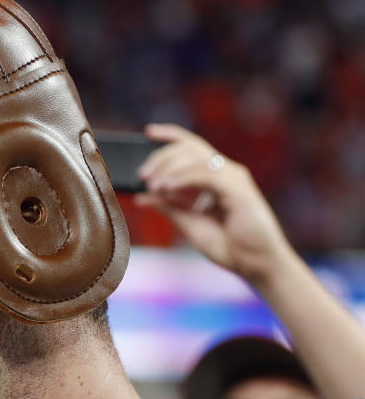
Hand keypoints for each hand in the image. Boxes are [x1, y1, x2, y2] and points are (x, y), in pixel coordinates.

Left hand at [135, 123, 292, 284]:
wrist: (258, 265)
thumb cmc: (230, 246)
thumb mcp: (190, 224)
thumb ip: (169, 208)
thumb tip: (141, 197)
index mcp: (215, 177)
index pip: (192, 146)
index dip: (171, 135)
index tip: (149, 132)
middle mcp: (226, 173)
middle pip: (189, 148)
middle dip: (161, 157)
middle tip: (143, 175)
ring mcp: (233, 179)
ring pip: (195, 157)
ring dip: (168, 168)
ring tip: (152, 184)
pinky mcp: (238, 190)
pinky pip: (205, 174)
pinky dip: (182, 178)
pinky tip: (167, 187)